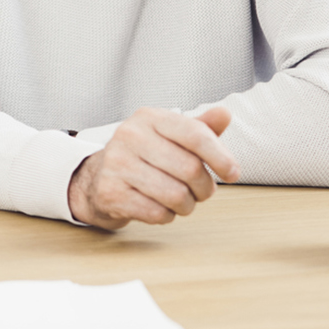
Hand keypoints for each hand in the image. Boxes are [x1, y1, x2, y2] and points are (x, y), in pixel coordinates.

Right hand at [67, 106, 240, 229]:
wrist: (97, 177)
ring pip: (176, 195)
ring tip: (180, 200)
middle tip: (200, 191)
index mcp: (149, 118)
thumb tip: (225, 113)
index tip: (232, 173)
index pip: (195, 134)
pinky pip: (157, 213)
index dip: (221, 156)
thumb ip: (199, 127)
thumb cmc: (143, 156)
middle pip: (190, 169)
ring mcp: (116, 164)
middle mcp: (129, 135)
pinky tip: (159, 206)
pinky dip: (166, 215)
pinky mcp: (110, 192)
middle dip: (204, 188)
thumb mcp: (170, 136)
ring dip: (187, 205)